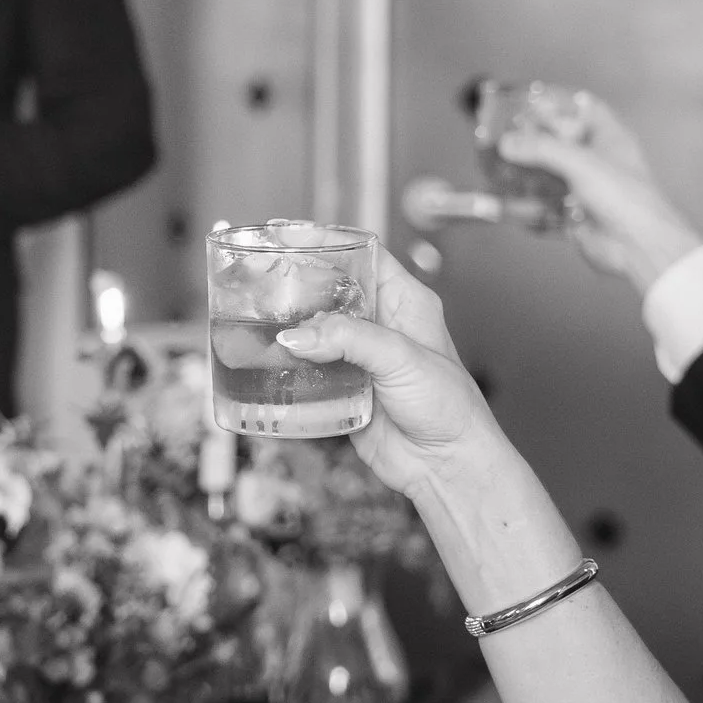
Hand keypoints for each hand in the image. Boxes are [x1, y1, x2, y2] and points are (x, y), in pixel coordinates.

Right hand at [280, 251, 581, 608]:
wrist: (447, 467)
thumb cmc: (449, 408)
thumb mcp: (402, 359)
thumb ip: (350, 340)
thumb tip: (297, 335)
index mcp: (404, 301)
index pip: (362, 254)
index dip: (326, 241)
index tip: (286, 234)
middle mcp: (381, 324)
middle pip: (329, 290)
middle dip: (296, 284)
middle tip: (258, 278)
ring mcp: (360, 357)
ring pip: (315, 330)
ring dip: (288, 326)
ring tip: (252, 318)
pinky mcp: (344, 389)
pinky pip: (309, 370)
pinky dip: (288, 365)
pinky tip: (264, 360)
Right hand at [498, 93, 702, 294]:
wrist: (637, 246)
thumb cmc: (629, 199)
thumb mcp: (581, 162)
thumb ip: (541, 149)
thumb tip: (510, 143)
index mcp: (610, 138)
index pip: (584, 109)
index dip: (559, 103)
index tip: (531, 102)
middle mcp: (599, 162)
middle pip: (561, 144)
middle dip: (534, 142)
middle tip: (508, 138)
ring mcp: (587, 191)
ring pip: (551, 178)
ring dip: (528, 177)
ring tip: (502, 171)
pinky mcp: (576, 217)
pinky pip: (546, 210)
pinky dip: (530, 209)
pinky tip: (513, 206)